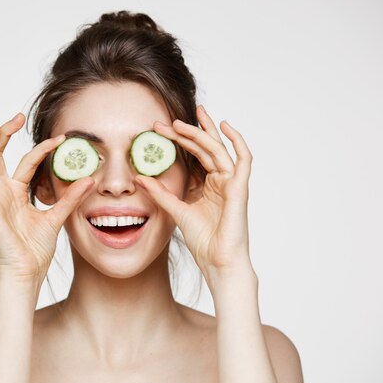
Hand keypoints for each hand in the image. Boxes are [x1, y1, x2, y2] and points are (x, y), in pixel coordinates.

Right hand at [0, 113, 94, 284]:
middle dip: (3, 135)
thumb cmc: (36, 250)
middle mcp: (0, 194)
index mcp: (15, 193)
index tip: (61, 138)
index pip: (25, 162)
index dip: (40, 148)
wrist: (27, 273)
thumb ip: (70, 198)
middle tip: (17, 117)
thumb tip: (90, 179)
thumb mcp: (56, 217)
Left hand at [134, 106, 254, 283]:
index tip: (157, 130)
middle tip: (166, 121)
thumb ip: (160, 193)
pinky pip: (243, 159)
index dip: (177, 141)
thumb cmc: (203, 240)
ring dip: (201, 133)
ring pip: (217, 149)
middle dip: (187, 132)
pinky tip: (225, 126)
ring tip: (181, 123)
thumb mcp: (175, 210)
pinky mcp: (239, 188)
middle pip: (205, 148)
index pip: (193, 156)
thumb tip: (139, 177)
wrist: (217, 261)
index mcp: (207, 185)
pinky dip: (237, 141)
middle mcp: (220, 181)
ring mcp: (231, 183)